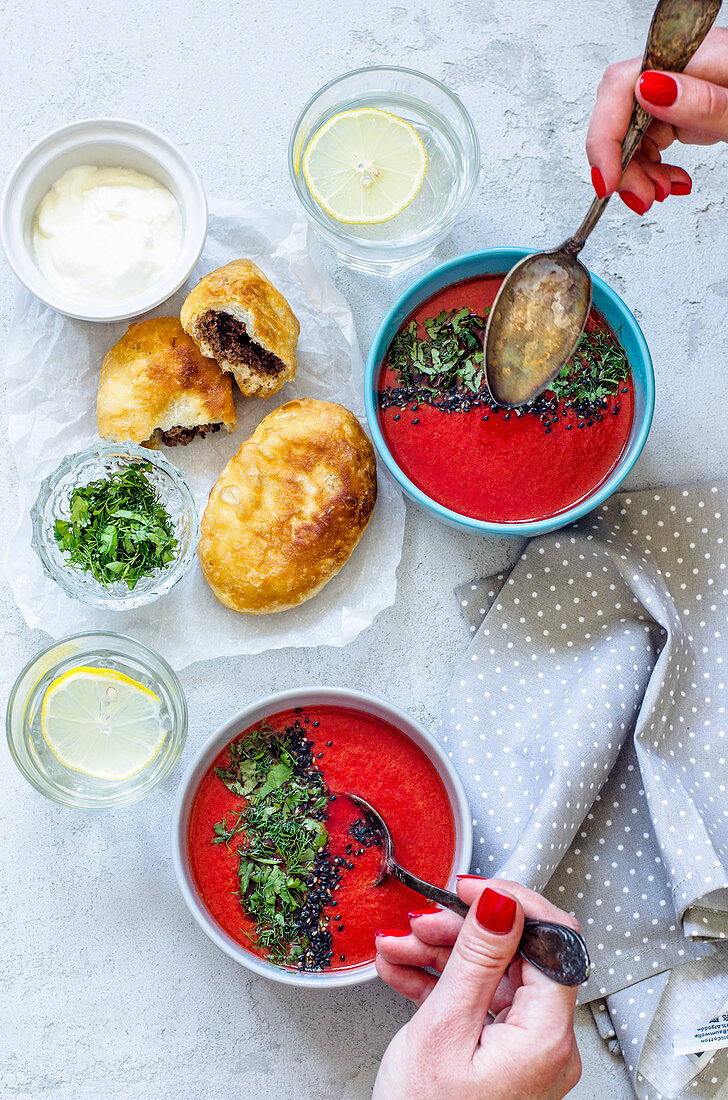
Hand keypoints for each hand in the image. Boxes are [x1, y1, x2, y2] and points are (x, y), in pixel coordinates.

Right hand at [373, 878, 581, 1099]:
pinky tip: (403, 971)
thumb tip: (502, 902)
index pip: (553, 940)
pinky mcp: (499, 1058)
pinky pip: (475, 1004)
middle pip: (515, 956)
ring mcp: (523, 1052)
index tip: (470, 888)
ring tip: (397, 947)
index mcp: (547, 1037)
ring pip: (488, 977)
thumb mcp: (444, 1028)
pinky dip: (438, 984)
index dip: (510, 904)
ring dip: (440, 954)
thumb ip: (476, 958)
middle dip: (461, 931)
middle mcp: (545, 1044)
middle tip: (420, 922)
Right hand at [586, 26, 727, 213]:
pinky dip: (650, 169)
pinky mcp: (684, 108)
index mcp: (697, 58)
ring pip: (629, 131)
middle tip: (639, 197)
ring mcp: (683, 88)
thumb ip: (702, 103)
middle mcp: (683, 69)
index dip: (606, 137)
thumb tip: (650, 89)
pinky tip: (669, 182)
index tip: (609, 181)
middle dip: (620, 162)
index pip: (622, 86)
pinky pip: (649, 139)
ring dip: (635, 173)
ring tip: (659, 193)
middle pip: (619, 111)